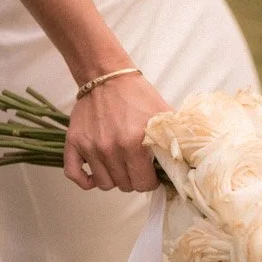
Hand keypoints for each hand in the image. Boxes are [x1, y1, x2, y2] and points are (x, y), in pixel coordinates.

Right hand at [64, 72, 170, 192]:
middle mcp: (110, 148)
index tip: (151, 174)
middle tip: (136, 166)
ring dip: (114, 178)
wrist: (106, 76)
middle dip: (134, 179)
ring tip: (120, 165)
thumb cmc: (136, 95)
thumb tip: (187, 162)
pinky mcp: (74, 143)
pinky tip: (96, 174)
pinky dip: (86, 180)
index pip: (143, 183)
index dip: (150, 181)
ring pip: (105, 183)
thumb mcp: (162, 114)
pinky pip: (74, 175)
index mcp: (133, 143)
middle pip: (125, 185)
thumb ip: (175, 139)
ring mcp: (90, 147)